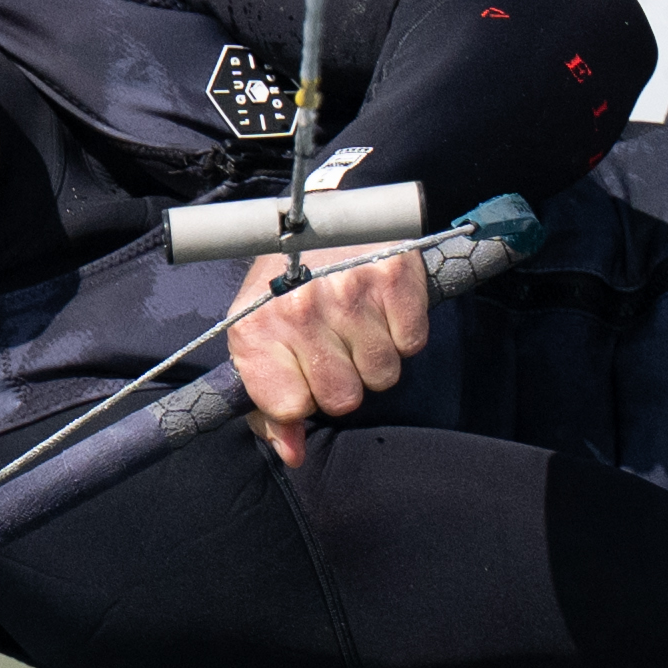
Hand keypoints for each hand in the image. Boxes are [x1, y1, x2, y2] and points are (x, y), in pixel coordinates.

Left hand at [225, 237, 433, 464]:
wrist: (324, 214)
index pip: (292, 408)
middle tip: (335, 345)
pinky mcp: (393, 276)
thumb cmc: (285, 285)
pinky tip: (381, 308)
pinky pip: (412, 344)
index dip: (303, 397)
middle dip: (344, 380)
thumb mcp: (259, 339)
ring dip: (375, 357)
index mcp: (255, 328)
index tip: (302, 373)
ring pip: (383, 376)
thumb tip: (293, 454)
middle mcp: (300, 309)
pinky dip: (402, 332)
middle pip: (344, 399)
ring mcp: (349, 291)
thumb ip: (268, 405)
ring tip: (357, 323)